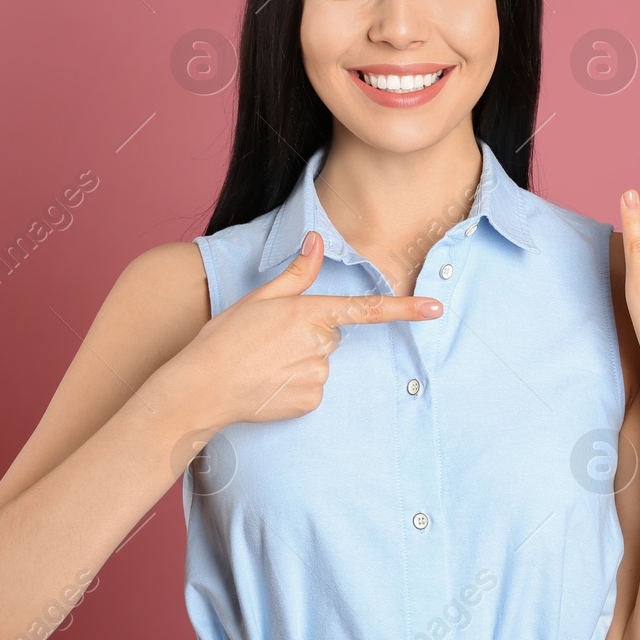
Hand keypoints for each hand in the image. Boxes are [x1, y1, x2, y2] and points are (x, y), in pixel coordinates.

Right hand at [172, 230, 442, 426]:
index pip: (367, 309)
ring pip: (322, 363)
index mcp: (309, 312)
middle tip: (270, 342)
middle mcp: (319, 343)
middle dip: (309, 337)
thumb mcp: (259, 297)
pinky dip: (295, 388)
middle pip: (332, 336)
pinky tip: (270, 385)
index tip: (436, 309)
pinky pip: (314, 390)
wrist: (203, 387)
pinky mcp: (311, 401)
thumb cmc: (226, 337)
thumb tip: (316, 239)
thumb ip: (296, 272)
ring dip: (300, 363)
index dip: (406, 309)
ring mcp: (317, 375)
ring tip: (265, 365)